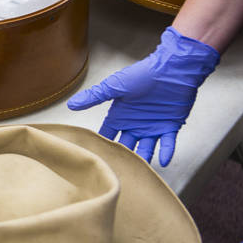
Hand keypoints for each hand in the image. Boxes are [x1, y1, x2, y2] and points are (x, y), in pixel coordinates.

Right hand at [67, 26, 218, 165]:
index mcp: (120, 115)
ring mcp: (153, 126)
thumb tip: (71, 105)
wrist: (171, 68)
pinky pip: (167, 143)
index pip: (108, 135)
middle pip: (126, 147)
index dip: (103, 145)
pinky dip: (166, 152)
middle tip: (116, 173)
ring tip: (138, 173)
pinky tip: (163, 162)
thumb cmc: (142, 74)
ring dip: (143, 159)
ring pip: (146, 148)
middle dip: (122, 159)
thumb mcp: (114, 86)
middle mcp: (135, 124)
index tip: (96, 159)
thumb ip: (94, 97)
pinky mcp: (170, 126)